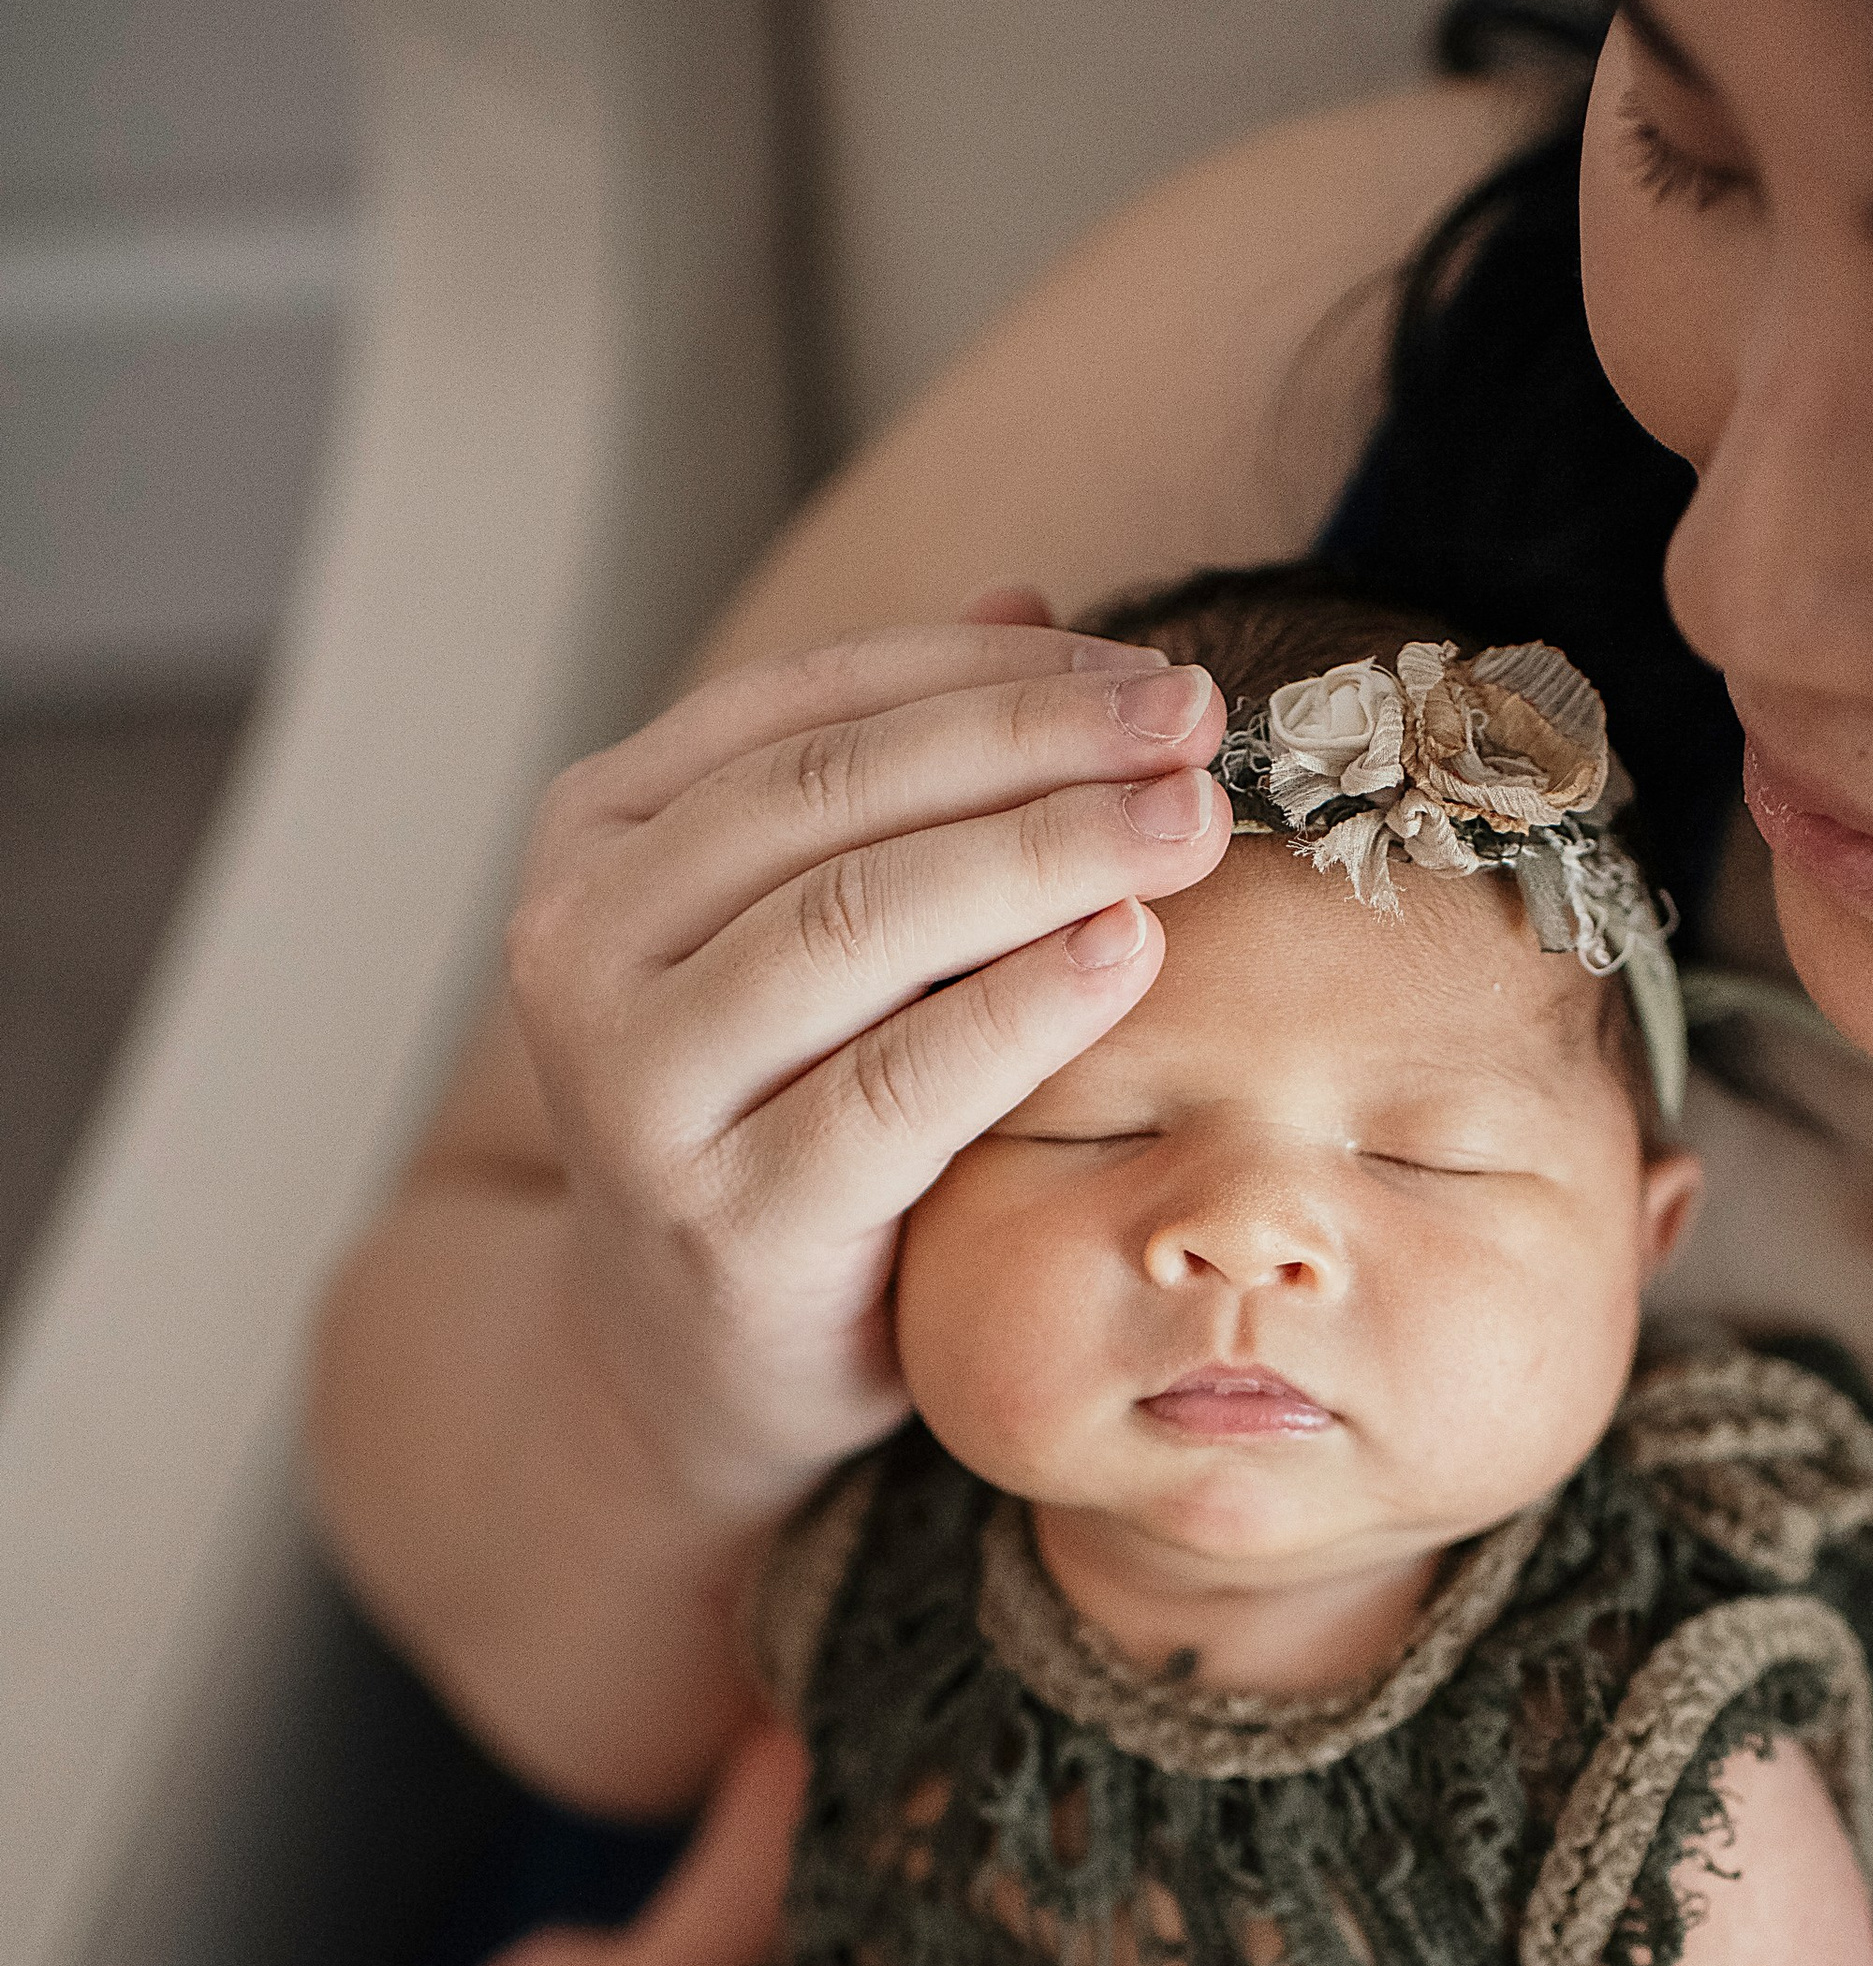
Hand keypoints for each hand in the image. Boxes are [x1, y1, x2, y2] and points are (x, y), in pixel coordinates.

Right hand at [504, 603, 1229, 1529]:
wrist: (688, 1367)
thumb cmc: (781, 1117)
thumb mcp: (816, 938)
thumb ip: (894, 782)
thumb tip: (1034, 598)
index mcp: (600, 836)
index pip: (813, 705)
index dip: (993, 673)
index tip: (1151, 668)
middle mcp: (580, 946)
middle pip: (835, 800)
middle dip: (1035, 746)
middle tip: (1199, 725)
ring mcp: (633, 1089)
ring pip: (856, 924)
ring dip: (1044, 856)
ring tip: (1190, 824)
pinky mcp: (721, 1219)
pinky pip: (893, 1087)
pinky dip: (1020, 1010)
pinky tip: (1129, 954)